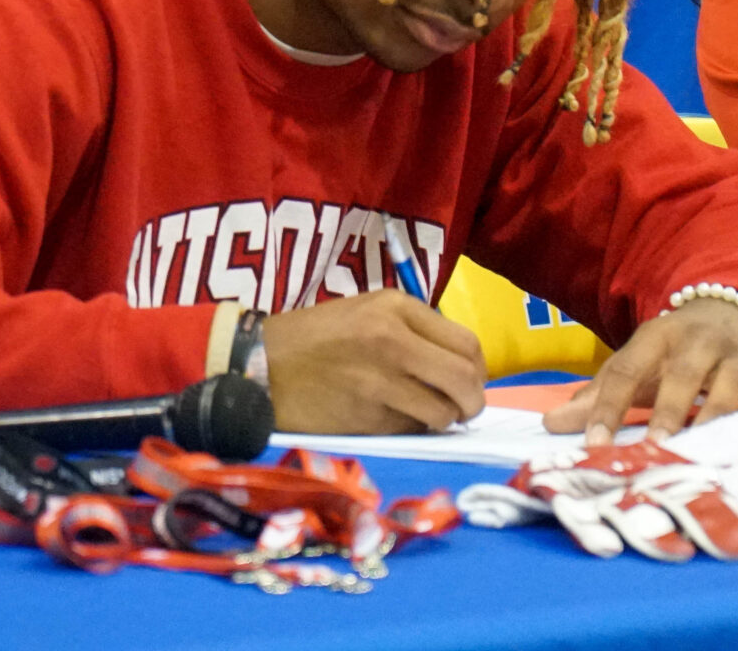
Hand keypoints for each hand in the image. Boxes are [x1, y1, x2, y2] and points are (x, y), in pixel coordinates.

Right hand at [259, 289, 484, 433]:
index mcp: (396, 307)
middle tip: (463, 410)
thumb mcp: (366, 313)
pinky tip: (393, 420)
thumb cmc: (314, 339)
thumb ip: (413, 332)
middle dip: (472, 401)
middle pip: (465, 378)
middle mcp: (393, 339)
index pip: (466, 343)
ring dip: (443, 420)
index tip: (471, 382)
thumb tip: (461, 368)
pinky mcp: (367, 415)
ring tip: (427, 417)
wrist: (259, 365)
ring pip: (444, 411)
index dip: (478, 370)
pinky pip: (411, 429)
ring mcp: (380, 379)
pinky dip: (411, 430)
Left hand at [543, 297, 737, 443]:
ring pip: (730, 391)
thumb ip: (598, 394)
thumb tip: (550, 424)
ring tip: (697, 457)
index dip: (608, 408)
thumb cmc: (677, 351)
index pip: (626, 370)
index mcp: (657, 335)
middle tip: (653, 448)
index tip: (593, 446)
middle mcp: (700, 342)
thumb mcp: (637, 361)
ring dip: (713, 423)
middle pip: (683, 375)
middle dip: (668, 411)